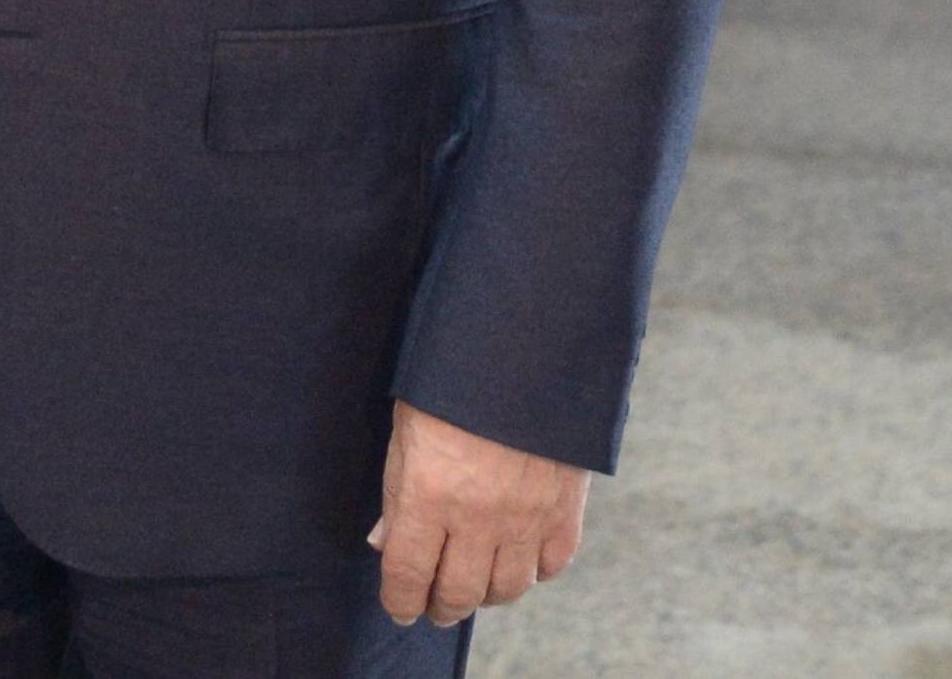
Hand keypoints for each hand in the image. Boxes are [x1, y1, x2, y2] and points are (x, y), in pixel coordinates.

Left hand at [370, 400, 589, 627]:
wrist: (529, 343)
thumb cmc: (454, 379)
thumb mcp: (408, 427)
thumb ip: (398, 491)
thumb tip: (386, 542)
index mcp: (427, 494)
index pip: (407, 575)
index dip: (400, 601)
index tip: (400, 608)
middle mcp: (476, 517)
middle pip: (457, 593)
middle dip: (441, 607)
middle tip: (436, 607)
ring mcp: (525, 517)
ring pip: (506, 589)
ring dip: (486, 595)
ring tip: (476, 587)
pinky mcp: (565, 509)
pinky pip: (551, 566)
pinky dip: (534, 572)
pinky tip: (520, 560)